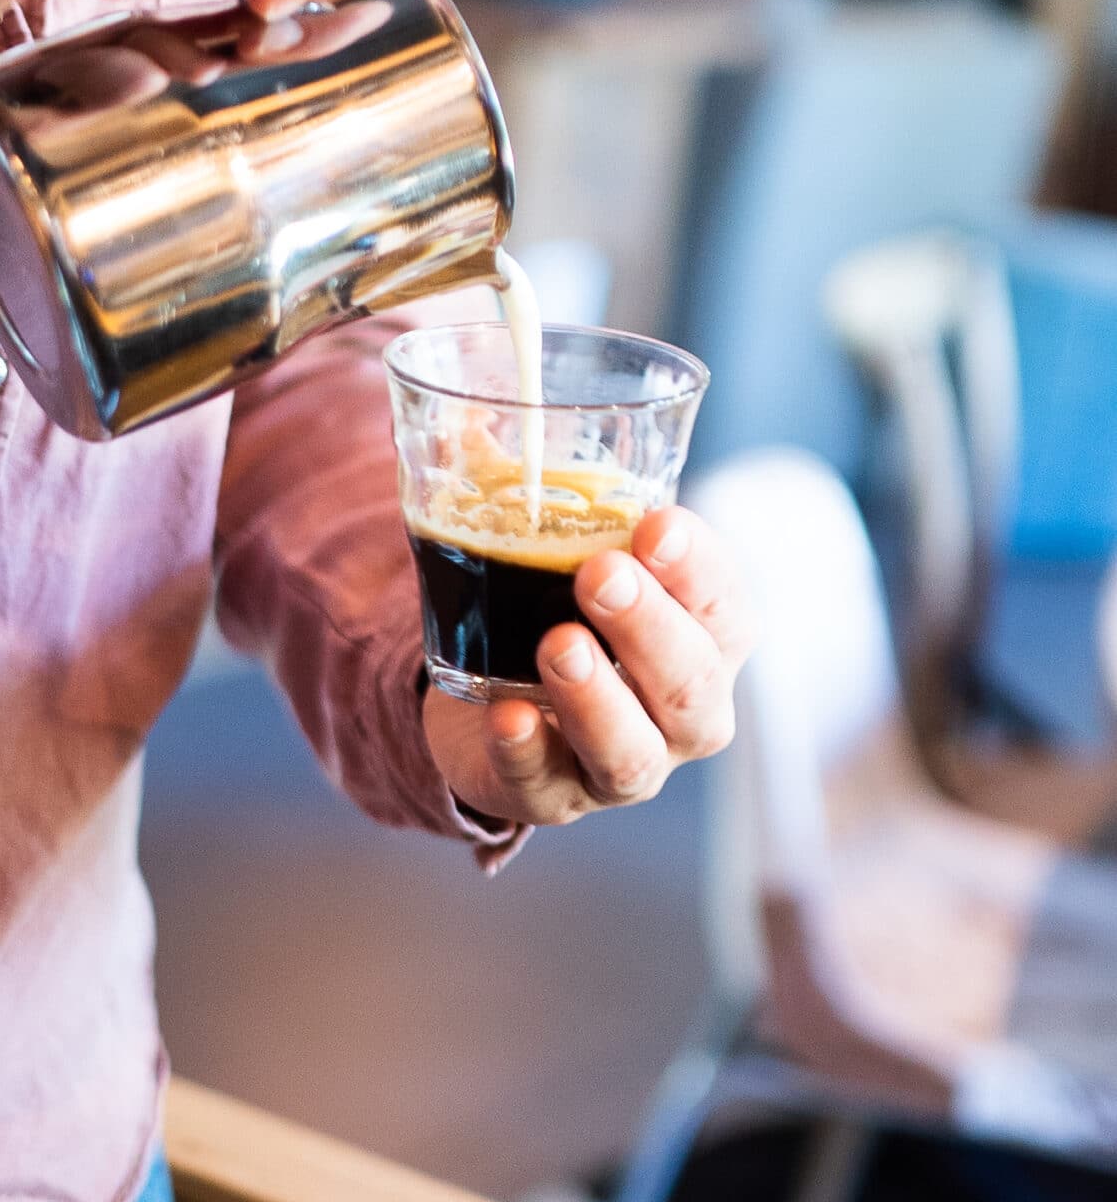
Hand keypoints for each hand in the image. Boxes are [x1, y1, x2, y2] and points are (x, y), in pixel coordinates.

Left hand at [421, 508, 749, 828]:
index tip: (657, 525)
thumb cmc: (549, 595)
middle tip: (600, 573)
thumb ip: (529, 476)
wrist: (489, 689)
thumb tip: (473, 405)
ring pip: (634, 753)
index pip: (728, 606)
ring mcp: (621, 763)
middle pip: (694, 684)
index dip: (700, 569)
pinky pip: (547, 788)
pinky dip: (528, 753)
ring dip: (599, 699)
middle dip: (650, 627)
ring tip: (558, 643)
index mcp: (701, 634)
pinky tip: (507, 716)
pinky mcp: (552, 796)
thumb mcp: (553, 534)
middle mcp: (679, 708)